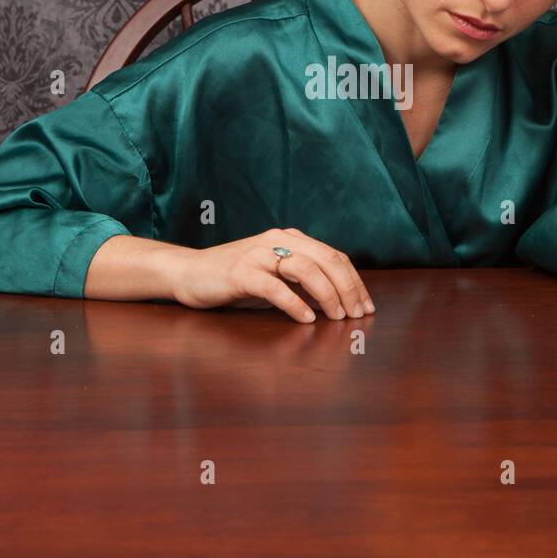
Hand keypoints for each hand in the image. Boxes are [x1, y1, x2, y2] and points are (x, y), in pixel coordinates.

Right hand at [170, 227, 374, 323]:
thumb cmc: (236, 279)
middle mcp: (278, 240)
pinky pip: (275, 287)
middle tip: (357, 315)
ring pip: (305, 270)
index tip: (366, 305)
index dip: (354, 281)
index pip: (334, 256)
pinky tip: (306, 319)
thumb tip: (339, 301)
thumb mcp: (276, 276)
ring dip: (327, 295)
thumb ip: (304, 281)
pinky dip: (295, 304)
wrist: (190, 273)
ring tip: (336, 317)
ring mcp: (258, 254)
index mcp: (290, 238)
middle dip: (347, 289)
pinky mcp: (240, 273)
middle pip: (326, 260)